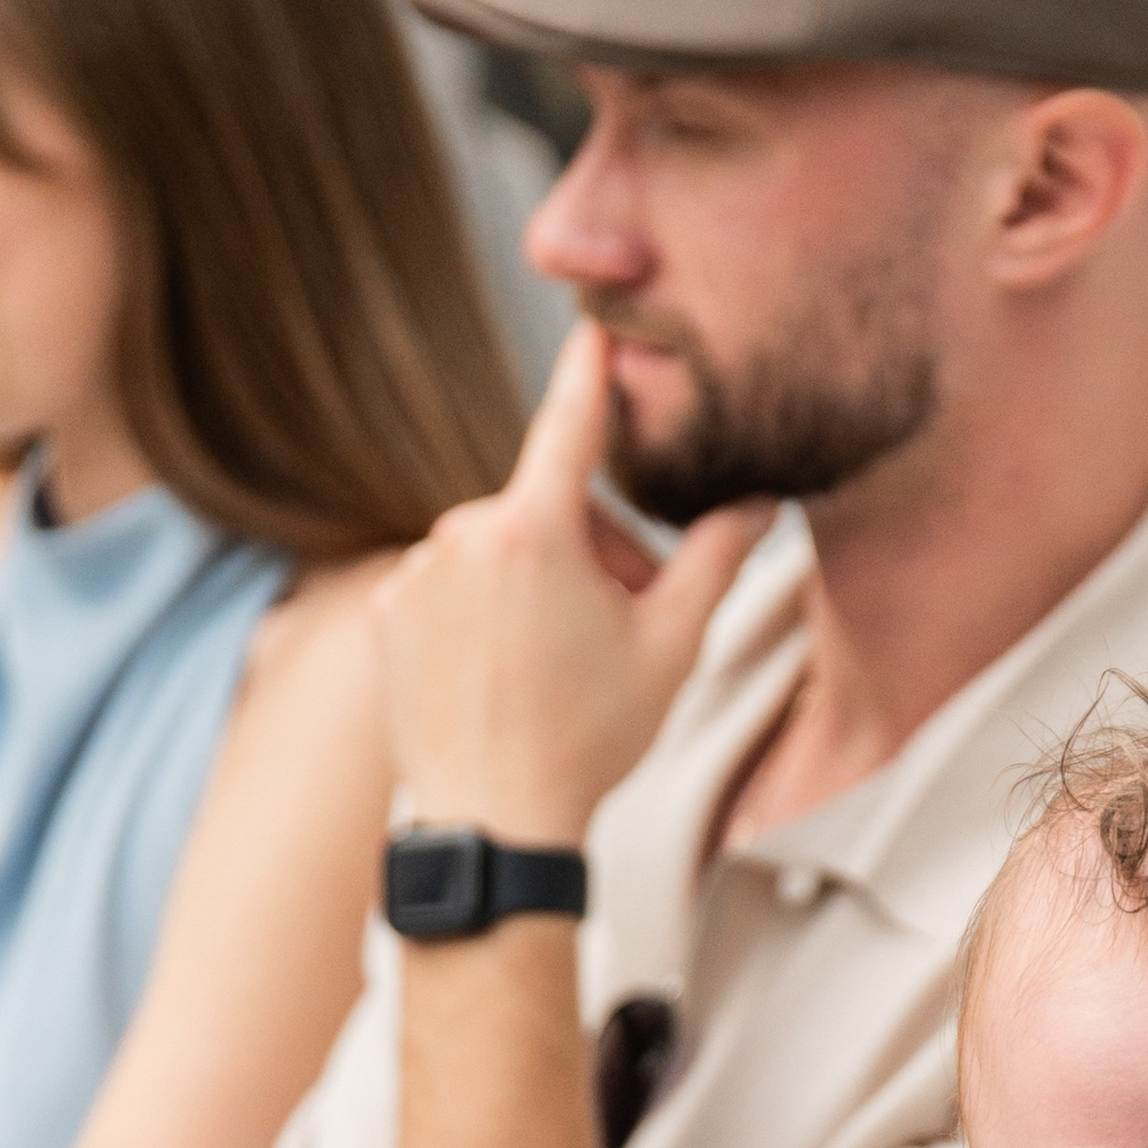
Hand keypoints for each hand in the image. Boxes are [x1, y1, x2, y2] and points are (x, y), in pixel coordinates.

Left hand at [373, 321, 768, 846]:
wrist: (494, 823)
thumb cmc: (590, 738)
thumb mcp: (673, 646)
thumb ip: (716, 559)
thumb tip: (760, 502)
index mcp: (535, 529)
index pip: (571, 422)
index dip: (590, 372)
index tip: (593, 324)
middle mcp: (463, 534)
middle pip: (548, 510)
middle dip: (593, 552)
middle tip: (625, 628)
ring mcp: (416, 572)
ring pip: (498, 551)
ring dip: (538, 584)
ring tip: (564, 663)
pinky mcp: (387, 610)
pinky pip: (449, 586)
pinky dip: (482, 613)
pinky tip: (507, 674)